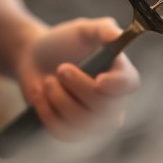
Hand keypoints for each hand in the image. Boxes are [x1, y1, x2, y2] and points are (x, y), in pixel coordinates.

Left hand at [14, 17, 139, 140]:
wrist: (34, 58)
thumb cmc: (63, 42)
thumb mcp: (83, 30)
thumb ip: (103, 29)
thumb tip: (118, 35)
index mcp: (121, 75)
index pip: (129, 85)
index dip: (117, 85)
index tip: (99, 80)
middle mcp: (114, 103)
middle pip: (104, 108)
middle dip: (78, 87)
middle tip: (60, 68)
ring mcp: (94, 122)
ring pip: (82, 122)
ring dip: (59, 98)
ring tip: (48, 81)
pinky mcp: (73, 133)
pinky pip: (63, 131)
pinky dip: (47, 112)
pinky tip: (41, 96)